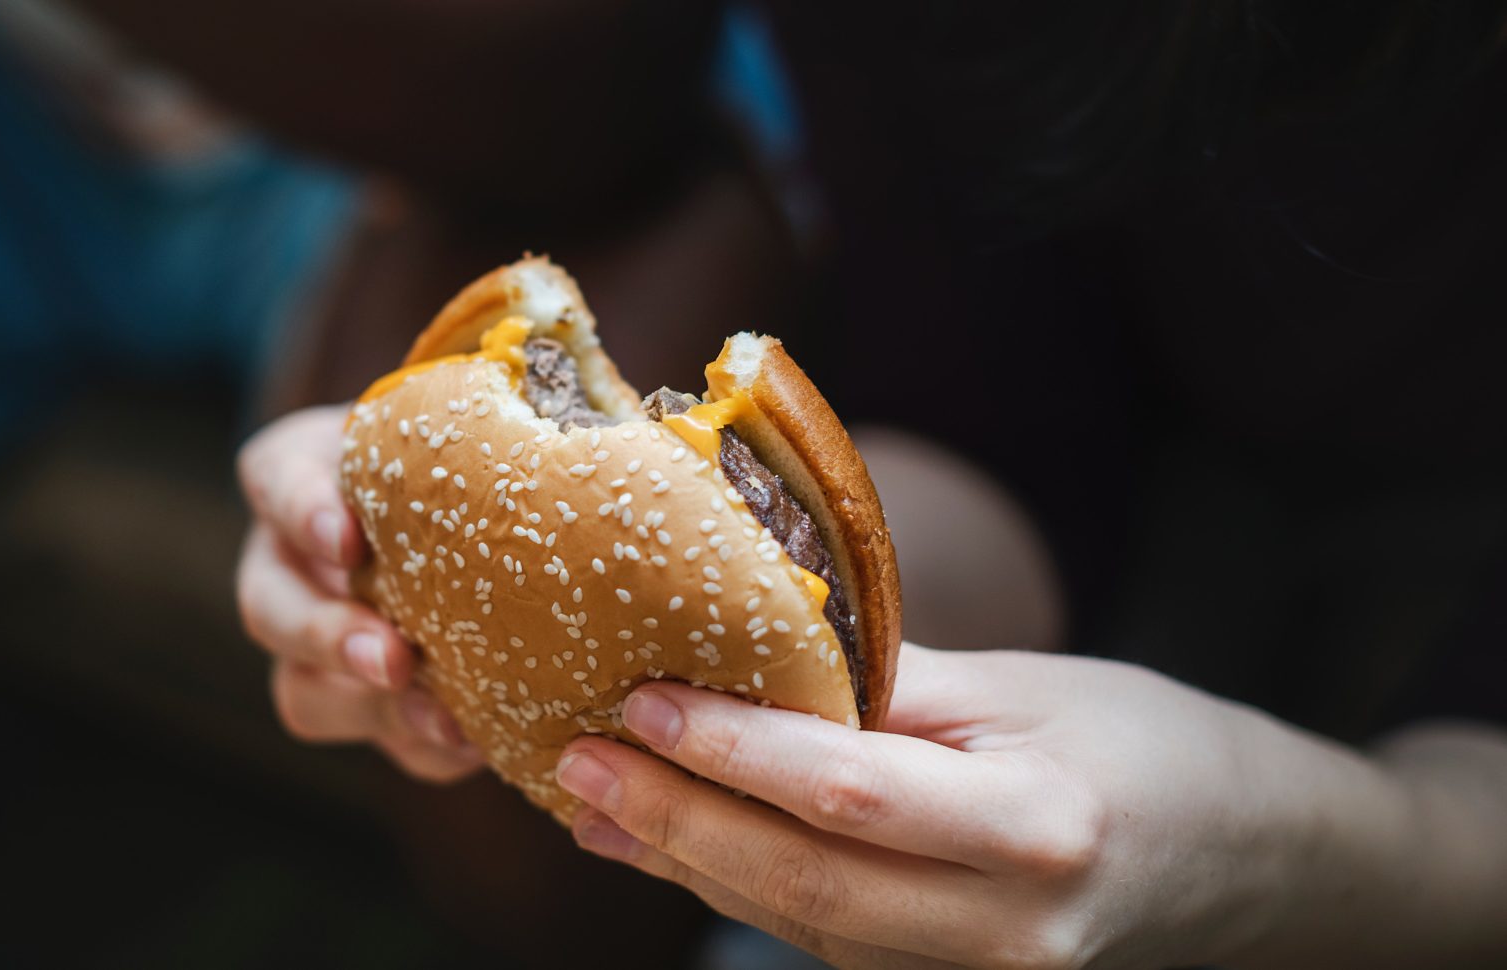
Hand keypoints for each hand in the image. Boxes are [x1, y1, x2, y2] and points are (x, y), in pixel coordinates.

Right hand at [236, 405, 483, 781]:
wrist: (485, 508)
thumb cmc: (472, 448)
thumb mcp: (467, 420)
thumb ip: (486, 418)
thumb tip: (593, 419)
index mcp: (303, 474)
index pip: (278, 478)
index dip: (303, 510)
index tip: (346, 537)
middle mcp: (290, 564)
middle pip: (270, 608)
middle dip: (327, 637)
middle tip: (391, 658)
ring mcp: (318, 644)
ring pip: (308, 691)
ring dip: (372, 711)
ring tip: (443, 720)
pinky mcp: (370, 704)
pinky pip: (382, 741)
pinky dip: (427, 747)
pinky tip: (476, 741)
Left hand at [553, 645, 1437, 968]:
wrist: (1258, 865)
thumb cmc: (1154, 746)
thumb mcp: (1035, 687)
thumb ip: (896, 684)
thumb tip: (759, 649)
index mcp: (1041, 829)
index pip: (852, 795)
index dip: (735, 753)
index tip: (641, 701)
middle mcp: (1006, 931)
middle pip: (803, 885)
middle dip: (675, 826)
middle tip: (574, 763)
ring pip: (802, 922)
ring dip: (688, 863)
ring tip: (592, 801)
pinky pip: (827, 938)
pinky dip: (743, 888)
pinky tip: (677, 843)